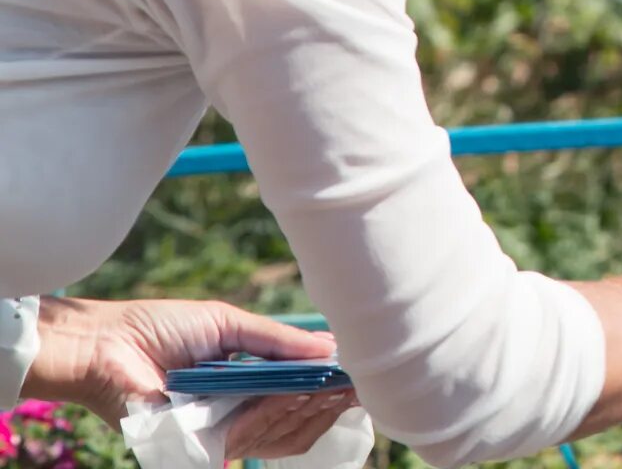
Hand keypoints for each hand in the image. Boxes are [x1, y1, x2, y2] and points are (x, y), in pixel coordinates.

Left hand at [25, 297, 358, 458]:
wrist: (105, 345)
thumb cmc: (161, 328)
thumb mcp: (229, 325)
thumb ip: (278, 341)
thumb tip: (331, 346)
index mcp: (247, 388)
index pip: (302, 401)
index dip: (334, 391)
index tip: (364, 374)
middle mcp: (238, 418)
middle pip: (302, 423)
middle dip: (330, 399)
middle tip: (356, 379)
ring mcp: (222, 436)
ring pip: (284, 433)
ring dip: (306, 405)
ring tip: (327, 381)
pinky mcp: (202, 447)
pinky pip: (253, 438)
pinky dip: (275, 413)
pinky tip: (295, 394)